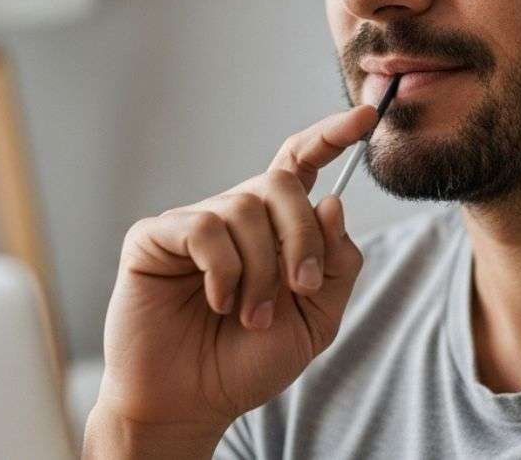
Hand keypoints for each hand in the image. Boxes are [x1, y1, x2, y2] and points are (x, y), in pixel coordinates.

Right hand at [86, 104, 375, 453]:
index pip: (301, 165)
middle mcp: (233, 216)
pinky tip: (218, 302)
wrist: (192, 404)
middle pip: (282, 185)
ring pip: (245, 210)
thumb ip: (335, 264)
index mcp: (273, 229)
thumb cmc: (247, 363)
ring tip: (250, 315)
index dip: (331, 136)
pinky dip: (223, 271)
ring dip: (261, 271)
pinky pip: (204, 229)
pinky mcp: (154, 237)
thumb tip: (331, 201)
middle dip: (303, 236)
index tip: (365, 117)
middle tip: (300, 288)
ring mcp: (193, 223)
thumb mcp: (316, 320)